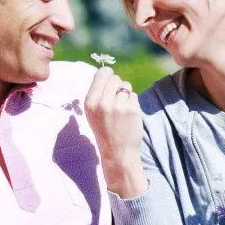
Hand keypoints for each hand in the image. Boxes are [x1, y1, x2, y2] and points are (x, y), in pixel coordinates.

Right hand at [84, 67, 146, 197]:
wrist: (117, 151)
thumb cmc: (104, 130)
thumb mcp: (92, 112)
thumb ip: (98, 93)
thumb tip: (106, 73)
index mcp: (90, 102)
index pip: (101, 74)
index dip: (108, 74)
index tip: (110, 80)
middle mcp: (103, 103)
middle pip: (115, 78)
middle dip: (118, 85)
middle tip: (116, 98)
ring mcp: (118, 106)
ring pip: (126, 86)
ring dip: (126, 94)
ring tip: (121, 109)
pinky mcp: (132, 110)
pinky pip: (134, 96)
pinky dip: (133, 102)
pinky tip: (128, 114)